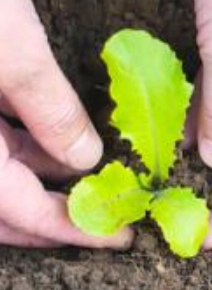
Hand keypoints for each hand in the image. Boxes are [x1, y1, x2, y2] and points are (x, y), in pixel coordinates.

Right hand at [0, 0, 131, 248]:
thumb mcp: (12, 49)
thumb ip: (49, 110)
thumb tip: (85, 161)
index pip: (17, 212)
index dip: (73, 229)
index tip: (121, 240)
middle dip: (52, 221)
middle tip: (108, 222)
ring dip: (36, 188)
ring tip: (93, 184)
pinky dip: (17, 154)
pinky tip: (54, 145)